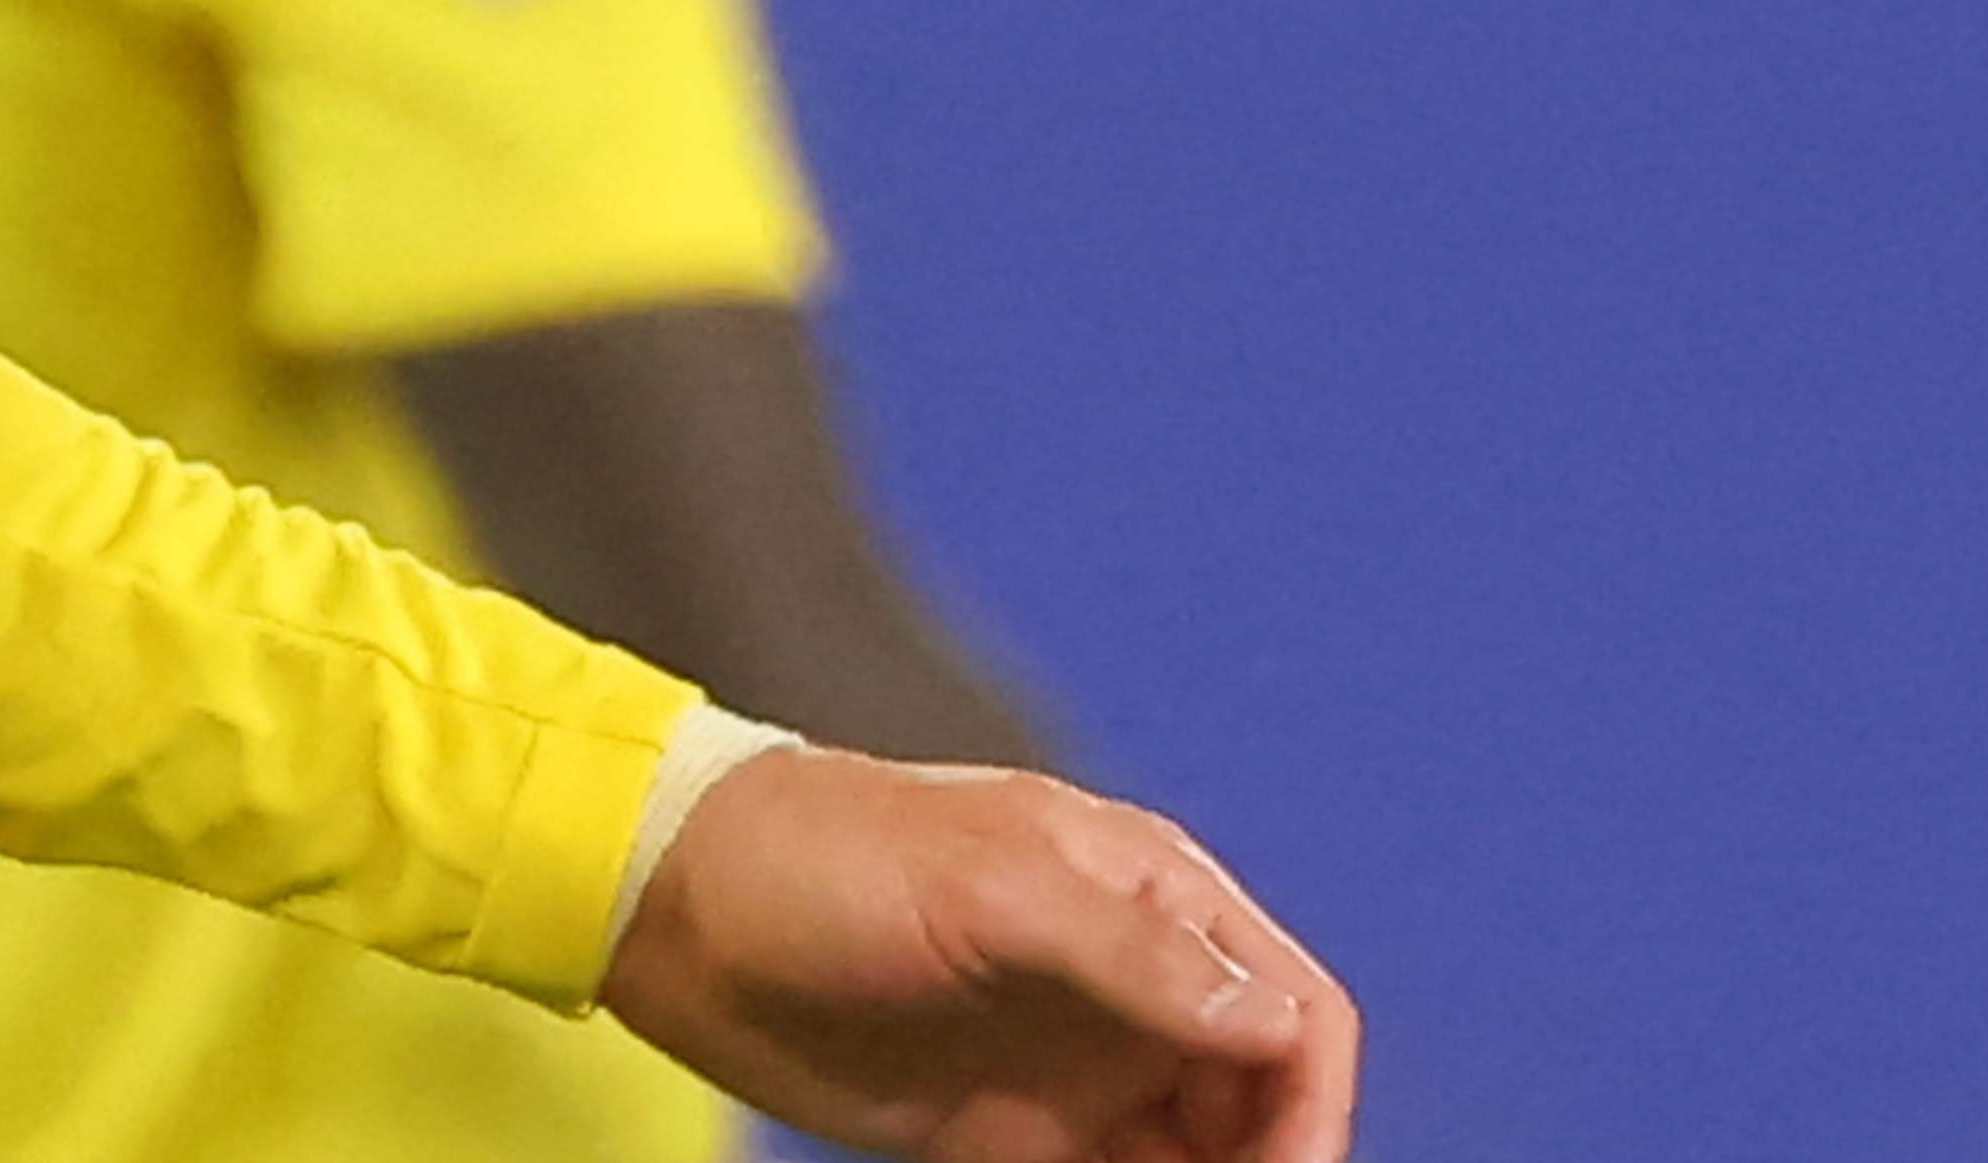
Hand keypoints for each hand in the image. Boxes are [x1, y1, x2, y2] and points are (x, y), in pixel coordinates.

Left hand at [607, 744, 1354, 1162]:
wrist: (673, 903)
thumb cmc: (821, 855)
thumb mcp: (985, 887)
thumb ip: (1129, 955)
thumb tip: (1272, 1025)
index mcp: (1151, 896)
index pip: (1295, 1015)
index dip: (1314, 1109)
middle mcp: (1130, 986)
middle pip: (1262, 1103)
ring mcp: (1073, 1065)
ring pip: (1195, 1159)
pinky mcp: (1007, 1134)